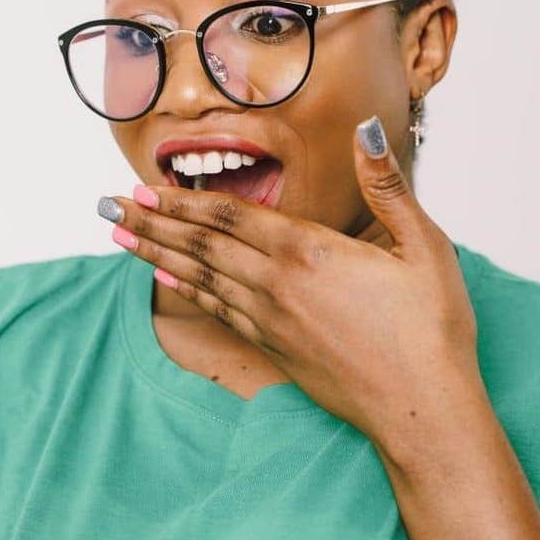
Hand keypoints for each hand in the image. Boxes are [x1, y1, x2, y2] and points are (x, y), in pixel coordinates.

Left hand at [102, 116, 482, 448]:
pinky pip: (217, 311)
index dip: (182, 199)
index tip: (144, 186)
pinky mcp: (273, 348)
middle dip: (152, 221)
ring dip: (156, 252)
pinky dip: (185, 291)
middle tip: (110, 205)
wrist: (421, 410)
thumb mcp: (423, 247)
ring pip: (199, 277)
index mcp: (309, 251)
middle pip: (200, 244)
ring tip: (120, 235)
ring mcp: (270, 320)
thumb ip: (386, 185)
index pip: (230, 216)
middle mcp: (277, 284)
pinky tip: (163, 281)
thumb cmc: (429, 330)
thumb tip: (367, 129)